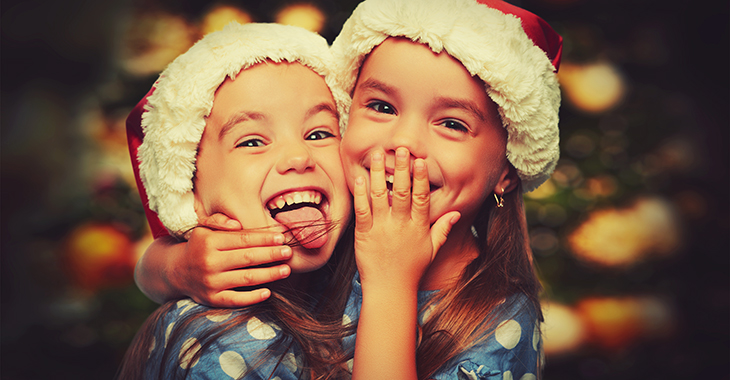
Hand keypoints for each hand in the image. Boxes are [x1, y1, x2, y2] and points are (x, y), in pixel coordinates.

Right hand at [167, 213, 292, 307]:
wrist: (175, 271)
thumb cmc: (198, 246)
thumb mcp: (203, 228)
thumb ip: (219, 221)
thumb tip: (237, 223)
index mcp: (208, 242)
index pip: (242, 239)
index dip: (264, 239)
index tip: (281, 237)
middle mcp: (209, 262)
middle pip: (247, 258)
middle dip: (271, 255)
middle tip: (289, 252)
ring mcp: (211, 282)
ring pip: (246, 278)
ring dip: (269, 274)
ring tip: (286, 270)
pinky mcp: (212, 299)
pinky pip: (236, 300)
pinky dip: (253, 297)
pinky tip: (268, 292)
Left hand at [352, 147, 459, 290]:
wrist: (390, 289)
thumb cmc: (411, 270)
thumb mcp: (432, 249)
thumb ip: (443, 229)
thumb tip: (456, 214)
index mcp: (418, 227)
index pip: (421, 198)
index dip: (421, 178)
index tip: (420, 161)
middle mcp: (401, 225)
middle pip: (401, 192)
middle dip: (401, 169)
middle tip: (401, 149)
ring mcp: (382, 229)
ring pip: (380, 196)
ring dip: (378, 173)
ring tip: (377, 154)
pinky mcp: (365, 234)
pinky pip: (362, 210)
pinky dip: (361, 194)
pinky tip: (360, 178)